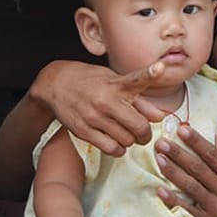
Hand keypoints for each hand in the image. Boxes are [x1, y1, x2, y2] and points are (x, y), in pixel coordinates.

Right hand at [31, 60, 166, 156]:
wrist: (55, 84)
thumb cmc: (90, 82)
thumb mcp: (114, 82)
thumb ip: (139, 100)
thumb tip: (160, 117)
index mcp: (116, 84)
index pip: (136, 79)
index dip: (151, 73)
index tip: (160, 68)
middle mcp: (106, 99)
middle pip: (139, 126)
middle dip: (145, 133)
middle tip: (143, 133)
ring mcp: (94, 116)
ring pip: (127, 140)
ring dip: (130, 140)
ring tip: (124, 133)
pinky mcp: (83, 130)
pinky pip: (111, 148)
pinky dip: (118, 149)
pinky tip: (115, 141)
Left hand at [155, 126, 216, 216]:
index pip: (213, 155)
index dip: (197, 141)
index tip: (181, 129)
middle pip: (199, 169)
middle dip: (179, 154)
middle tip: (161, 142)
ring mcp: (216, 208)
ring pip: (191, 186)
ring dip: (173, 172)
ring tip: (158, 159)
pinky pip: (187, 209)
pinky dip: (173, 199)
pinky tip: (160, 190)